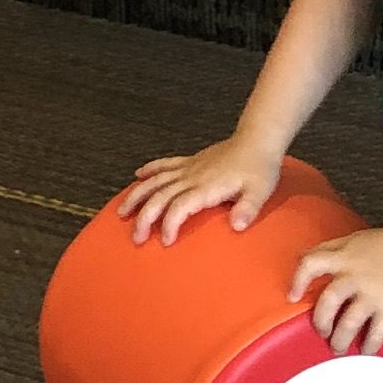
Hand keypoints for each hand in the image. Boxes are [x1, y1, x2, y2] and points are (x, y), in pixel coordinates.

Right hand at [119, 135, 285, 243]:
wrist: (257, 140)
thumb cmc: (259, 168)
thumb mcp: (259, 191)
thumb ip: (248, 209)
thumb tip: (238, 226)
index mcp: (206, 188)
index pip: (179, 207)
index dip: (169, 224)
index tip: (166, 242)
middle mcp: (191, 177)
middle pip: (159, 196)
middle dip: (144, 218)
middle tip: (137, 238)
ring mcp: (189, 168)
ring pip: (155, 180)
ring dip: (137, 195)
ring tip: (122, 212)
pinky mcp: (190, 161)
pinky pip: (164, 164)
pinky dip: (149, 169)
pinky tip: (137, 175)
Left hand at [288, 226, 382, 351]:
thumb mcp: (353, 239)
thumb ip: (330, 250)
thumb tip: (305, 262)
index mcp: (344, 257)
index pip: (311, 264)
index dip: (297, 281)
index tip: (292, 297)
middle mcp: (355, 276)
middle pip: (328, 301)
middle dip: (321, 322)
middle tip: (322, 331)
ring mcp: (373, 293)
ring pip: (348, 323)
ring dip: (340, 340)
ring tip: (338, 347)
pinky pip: (376, 333)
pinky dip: (370, 346)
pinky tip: (366, 350)